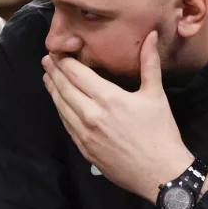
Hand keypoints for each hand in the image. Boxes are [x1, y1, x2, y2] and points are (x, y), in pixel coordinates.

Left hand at [42, 31, 201, 202]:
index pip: (75, 73)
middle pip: (63, 88)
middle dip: (53, 72)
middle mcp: (90, 114)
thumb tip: (151, 35)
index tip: (56, 50)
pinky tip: (59, 103)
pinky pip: (66, 125)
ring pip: (61, 106)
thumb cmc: (160, 132)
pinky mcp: (83, 149)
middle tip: (46, 60)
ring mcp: (84, 133)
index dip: (63, 60)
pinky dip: (60, 110)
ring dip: (53, 90)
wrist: (159, 172)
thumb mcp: (155, 95)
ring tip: (48, 77)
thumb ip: (149, 63)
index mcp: (107, 98)